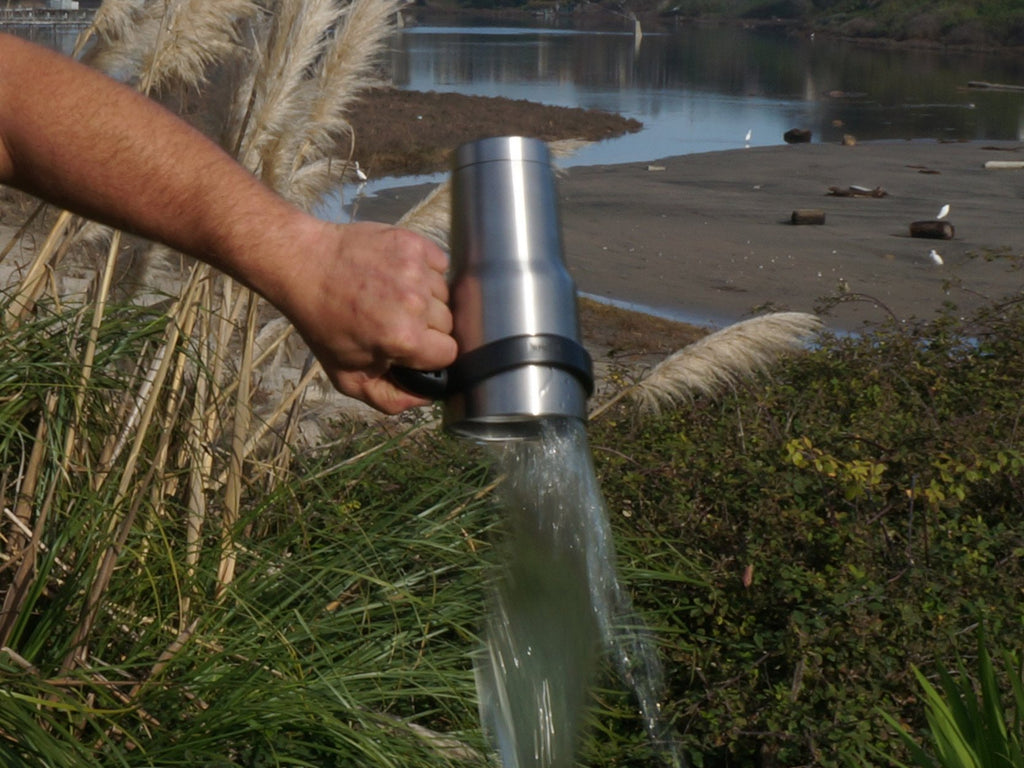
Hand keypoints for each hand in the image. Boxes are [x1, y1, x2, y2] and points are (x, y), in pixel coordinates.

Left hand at [274, 219, 456, 413]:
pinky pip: (440, 264)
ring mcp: (416, 270)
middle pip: (449, 324)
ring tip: (395, 296)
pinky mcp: (413, 243)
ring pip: (446, 294)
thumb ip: (390, 400)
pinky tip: (400, 276)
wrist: (303, 266)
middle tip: (395, 320)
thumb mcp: (347, 377)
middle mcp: (415, 303)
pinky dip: (427, 271)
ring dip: (427, 298)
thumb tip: (427, 397)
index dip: (429, 355)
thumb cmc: (323, 323)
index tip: (409, 348)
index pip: (448, 354)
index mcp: (403, 339)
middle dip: (427, 327)